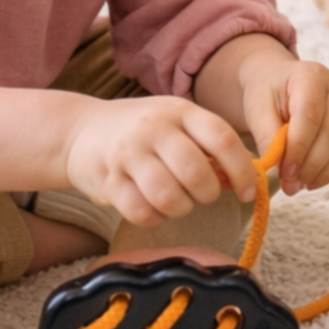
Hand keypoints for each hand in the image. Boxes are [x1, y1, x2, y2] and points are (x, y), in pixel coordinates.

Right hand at [63, 96, 258, 226]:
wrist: (80, 131)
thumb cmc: (142, 130)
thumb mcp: (177, 124)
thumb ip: (209, 146)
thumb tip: (244, 180)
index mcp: (180, 110)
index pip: (222, 139)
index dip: (242, 170)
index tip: (247, 191)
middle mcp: (154, 128)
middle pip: (196, 172)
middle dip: (208, 193)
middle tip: (203, 195)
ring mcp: (128, 154)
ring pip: (170, 197)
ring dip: (182, 208)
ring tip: (178, 201)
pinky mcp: (108, 181)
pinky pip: (142, 213)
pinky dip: (156, 218)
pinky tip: (155, 208)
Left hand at [238, 53, 328, 195]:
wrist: (280, 81)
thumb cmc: (268, 92)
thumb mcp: (257, 108)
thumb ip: (267, 137)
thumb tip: (276, 172)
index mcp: (311, 76)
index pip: (310, 115)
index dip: (299, 147)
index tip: (284, 173)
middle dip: (310, 165)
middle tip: (289, 185)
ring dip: (323, 172)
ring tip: (299, 185)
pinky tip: (313, 180)